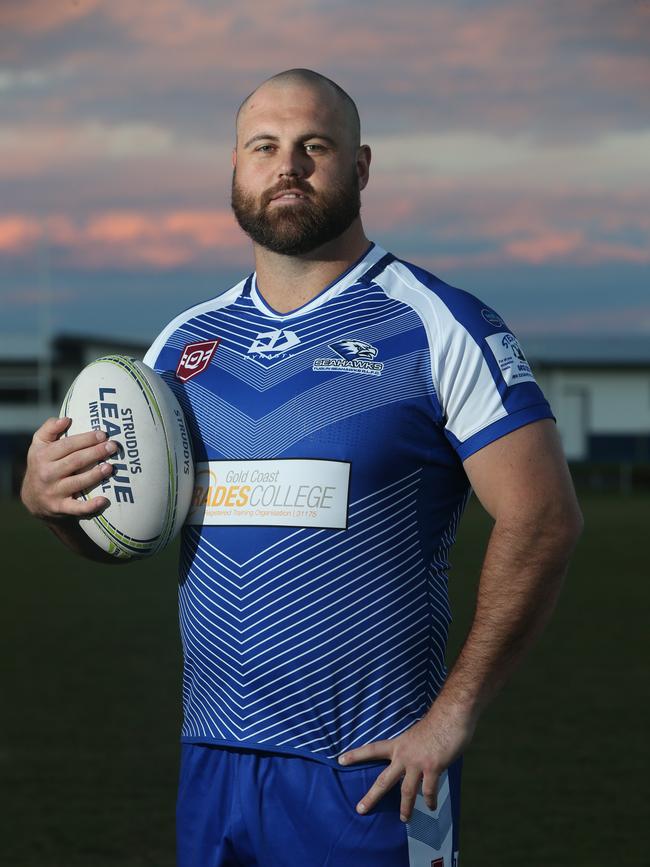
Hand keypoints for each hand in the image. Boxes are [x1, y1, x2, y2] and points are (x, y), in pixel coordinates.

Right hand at [21, 416, 117, 520]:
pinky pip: (76, 508)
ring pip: (78, 482)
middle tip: (112, 447)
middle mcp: (47, 473)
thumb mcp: (39, 445)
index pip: (67, 445)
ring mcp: (53, 491)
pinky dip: (90, 506)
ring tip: (110, 467)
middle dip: (95, 453)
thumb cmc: (42, 464)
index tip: (103, 434)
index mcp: (42, 456)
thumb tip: (66, 419)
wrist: (32, 498)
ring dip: (95, 475)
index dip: (86, 439)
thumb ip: (49, 428)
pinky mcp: (59, 507)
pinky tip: (104, 500)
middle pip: (75, 461)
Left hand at [338, 706, 473, 821]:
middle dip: (371, 796)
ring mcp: (417, 763)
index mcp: (398, 744)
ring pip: (406, 792)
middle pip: (384, 780)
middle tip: (360, 809)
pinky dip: (430, 800)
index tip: (340, 759)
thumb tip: (414, 760)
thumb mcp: (416, 734)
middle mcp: (404, 755)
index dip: (356, 755)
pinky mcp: (432, 767)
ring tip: (404, 819)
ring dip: (405, 808)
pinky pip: (429, 790)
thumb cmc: (436, 722)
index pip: (372, 750)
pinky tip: (431, 806)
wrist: (450, 716)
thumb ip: (412, 748)